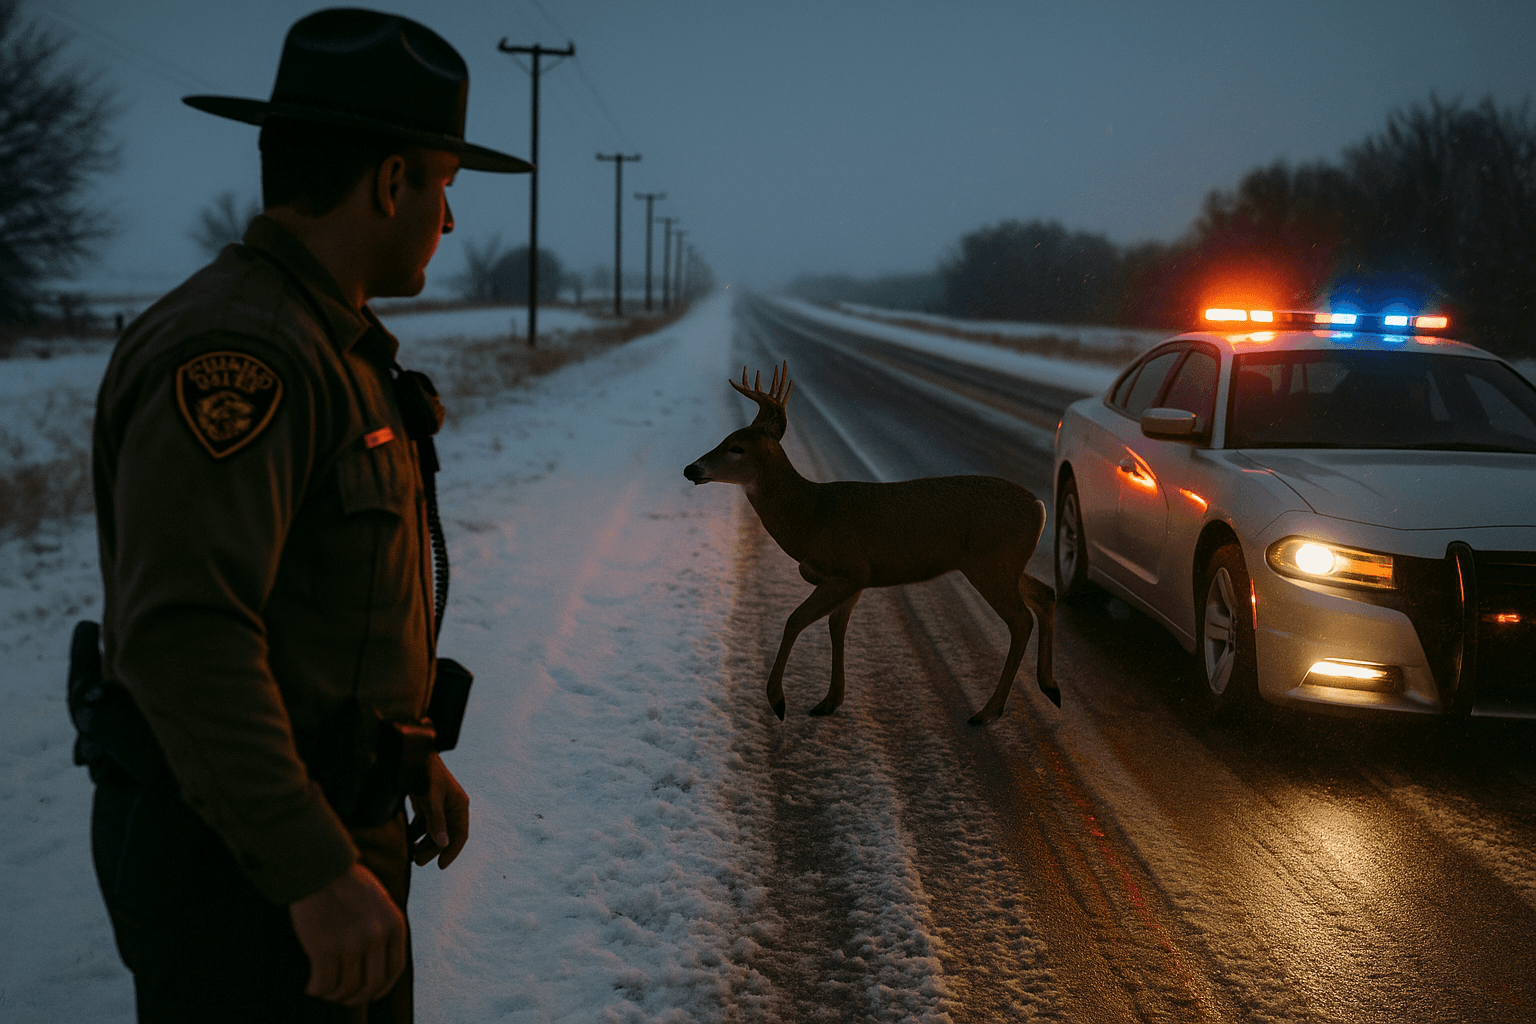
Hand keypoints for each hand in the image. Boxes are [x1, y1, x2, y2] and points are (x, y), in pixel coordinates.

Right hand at [288, 863, 405, 1006]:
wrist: (320, 867)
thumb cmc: (347, 882)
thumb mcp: (379, 902)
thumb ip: (383, 929)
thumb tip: (375, 964)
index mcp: (394, 925)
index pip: (394, 970)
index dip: (382, 988)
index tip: (371, 993)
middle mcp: (377, 937)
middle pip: (371, 985)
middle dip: (357, 997)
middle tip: (344, 997)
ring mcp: (351, 944)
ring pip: (346, 988)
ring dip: (334, 995)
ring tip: (325, 991)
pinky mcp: (324, 948)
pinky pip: (324, 984)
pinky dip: (317, 990)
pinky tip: (312, 986)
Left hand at [407, 753, 469, 868]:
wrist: (410, 752)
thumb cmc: (424, 773)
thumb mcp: (430, 798)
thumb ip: (436, 821)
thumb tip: (443, 845)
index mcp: (459, 805)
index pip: (460, 834)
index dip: (451, 851)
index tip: (440, 866)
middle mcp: (451, 807)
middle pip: (445, 835)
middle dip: (432, 849)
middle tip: (417, 861)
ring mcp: (438, 806)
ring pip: (433, 831)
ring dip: (423, 844)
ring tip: (410, 855)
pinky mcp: (425, 803)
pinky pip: (423, 824)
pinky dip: (415, 834)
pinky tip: (406, 841)